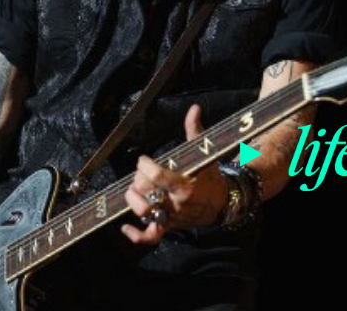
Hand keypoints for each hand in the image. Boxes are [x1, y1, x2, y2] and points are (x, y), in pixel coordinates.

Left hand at [121, 104, 227, 244]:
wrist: (221, 203)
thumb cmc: (209, 176)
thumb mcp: (205, 154)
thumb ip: (196, 131)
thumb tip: (194, 108)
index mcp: (185, 185)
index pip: (157, 176)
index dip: (145, 166)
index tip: (144, 160)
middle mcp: (176, 204)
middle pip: (147, 192)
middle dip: (139, 180)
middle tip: (142, 172)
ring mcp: (171, 217)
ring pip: (145, 213)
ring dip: (134, 201)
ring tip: (133, 190)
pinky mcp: (168, 227)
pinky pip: (150, 236)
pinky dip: (136, 235)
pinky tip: (125, 227)